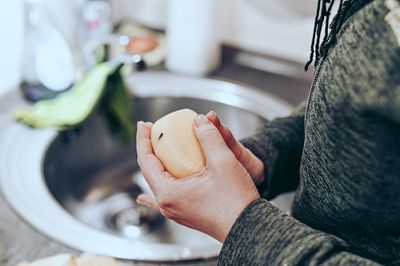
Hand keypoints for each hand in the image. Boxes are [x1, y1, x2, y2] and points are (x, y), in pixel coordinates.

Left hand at [136, 115, 259, 241]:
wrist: (249, 227)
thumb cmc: (236, 201)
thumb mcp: (224, 161)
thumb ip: (209, 137)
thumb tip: (199, 121)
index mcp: (168, 192)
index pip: (146, 161)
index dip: (143, 139)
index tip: (144, 124)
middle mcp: (167, 204)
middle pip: (149, 170)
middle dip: (149, 148)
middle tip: (152, 130)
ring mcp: (175, 211)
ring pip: (158, 181)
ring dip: (157, 162)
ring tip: (158, 147)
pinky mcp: (185, 213)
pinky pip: (165, 197)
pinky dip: (158, 188)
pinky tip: (143, 198)